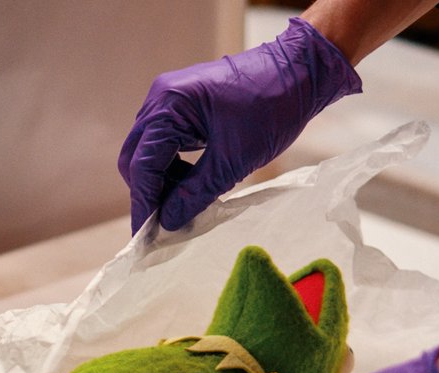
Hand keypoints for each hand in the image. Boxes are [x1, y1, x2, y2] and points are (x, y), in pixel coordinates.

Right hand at [118, 17, 360, 233]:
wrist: (301, 70)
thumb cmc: (272, 107)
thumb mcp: (234, 160)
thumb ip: (195, 194)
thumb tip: (168, 222)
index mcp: (169, 106)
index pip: (142, 164)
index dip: (144, 203)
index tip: (147, 236)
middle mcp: (161, 98)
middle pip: (137, 157)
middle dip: (149, 192)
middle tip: (164, 223)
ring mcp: (170, 98)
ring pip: (149, 151)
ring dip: (161, 180)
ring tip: (184, 202)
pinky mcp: (183, 104)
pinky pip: (165, 141)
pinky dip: (172, 166)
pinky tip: (191, 181)